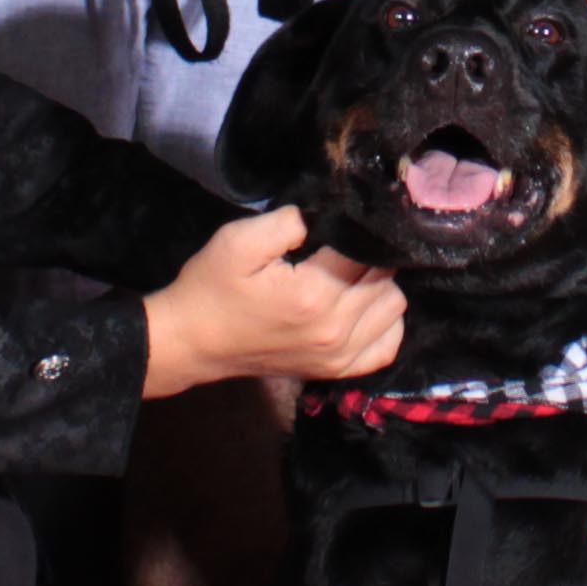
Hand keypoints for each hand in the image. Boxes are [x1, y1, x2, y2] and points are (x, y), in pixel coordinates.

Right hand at [142, 206, 401, 394]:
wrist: (192, 342)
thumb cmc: (212, 287)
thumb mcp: (238, 240)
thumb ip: (287, 221)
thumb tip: (325, 215)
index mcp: (314, 293)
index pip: (365, 250)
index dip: (359, 228)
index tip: (345, 218)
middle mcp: (335, 328)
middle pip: (386, 278)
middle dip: (372, 255)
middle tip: (347, 243)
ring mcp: (338, 355)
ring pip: (394, 309)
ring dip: (381, 286)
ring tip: (354, 272)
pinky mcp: (335, 370)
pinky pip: (387, 346)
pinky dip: (384, 323)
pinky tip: (364, 306)